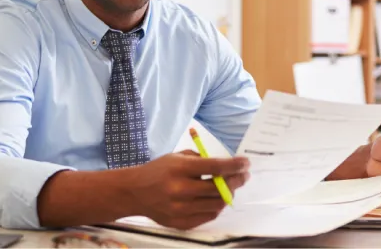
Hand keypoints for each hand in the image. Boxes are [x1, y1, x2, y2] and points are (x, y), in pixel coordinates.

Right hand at [125, 150, 249, 229]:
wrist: (134, 192)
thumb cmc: (158, 171)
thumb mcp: (176, 157)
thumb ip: (201, 160)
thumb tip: (227, 166)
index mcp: (180, 169)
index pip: (216, 167)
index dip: (235, 165)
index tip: (245, 163)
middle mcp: (181, 190)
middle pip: (220, 188)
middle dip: (236, 180)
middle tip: (243, 175)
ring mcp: (181, 209)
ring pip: (218, 204)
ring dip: (227, 195)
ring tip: (228, 187)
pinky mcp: (181, 222)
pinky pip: (208, 216)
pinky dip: (215, 207)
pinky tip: (214, 199)